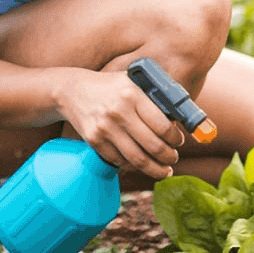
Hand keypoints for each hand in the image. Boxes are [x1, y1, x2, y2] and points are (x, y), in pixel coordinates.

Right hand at [57, 68, 184, 178]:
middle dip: (169, 157)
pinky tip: (140, 164)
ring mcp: (105, 128)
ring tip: (164, 171)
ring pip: (137, 159)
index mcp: (133, 95)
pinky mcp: (94, 141)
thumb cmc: (110, 86)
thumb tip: (180, 115)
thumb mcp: (132, 82)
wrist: (73, 91)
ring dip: (155, 169)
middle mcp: (119, 112)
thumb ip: (153, 95)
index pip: (163, 125)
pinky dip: (133, 166)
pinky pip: (119, 160)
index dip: (175, 139)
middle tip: (174, 159)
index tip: (179, 142)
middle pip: (152, 146)